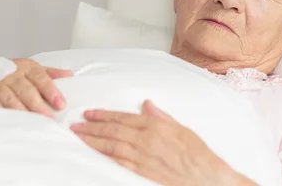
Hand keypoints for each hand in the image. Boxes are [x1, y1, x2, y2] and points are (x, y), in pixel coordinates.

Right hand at [0, 59, 72, 117]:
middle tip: (48, 117)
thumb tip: (69, 74)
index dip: (50, 89)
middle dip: (37, 104)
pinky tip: (7, 119)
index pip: (39, 76)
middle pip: (25, 88)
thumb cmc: (4, 73)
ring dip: (20, 110)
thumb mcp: (27, 70)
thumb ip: (48, 73)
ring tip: (31, 123)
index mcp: (24, 67)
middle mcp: (10, 72)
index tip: (60, 102)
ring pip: (9, 97)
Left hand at [71, 100, 255, 185]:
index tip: (89, 113)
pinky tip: (97, 154)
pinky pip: (121, 163)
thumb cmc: (196, 152)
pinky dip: (107, 157)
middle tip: (76, 125)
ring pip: (112, 147)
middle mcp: (146, 140)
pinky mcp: (144, 172)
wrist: (206, 176)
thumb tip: (146, 104)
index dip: (103, 115)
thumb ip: (160, 115)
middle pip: (112, 132)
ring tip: (80, 137)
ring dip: (94, 142)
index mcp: (154, 126)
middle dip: (92, 128)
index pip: (122, 118)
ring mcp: (143, 158)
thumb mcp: (180, 126)